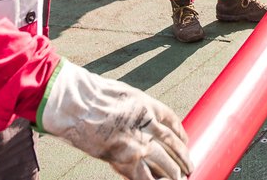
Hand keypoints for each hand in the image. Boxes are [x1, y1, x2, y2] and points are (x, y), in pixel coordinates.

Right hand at [38, 60, 190, 179]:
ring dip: (175, 172)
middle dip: (183, 156)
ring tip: (182, 178)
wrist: (77, 106)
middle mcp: (148, 125)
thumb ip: (134, 108)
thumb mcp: (122, 95)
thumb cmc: (92, 96)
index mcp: (148, 106)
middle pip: (173, 144)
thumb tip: (137, 116)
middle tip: (190, 164)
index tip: (186, 139)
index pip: (172, 121)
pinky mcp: (126, 160)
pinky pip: (145, 176)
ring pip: (165, 162)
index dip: (181, 132)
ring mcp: (138, 144)